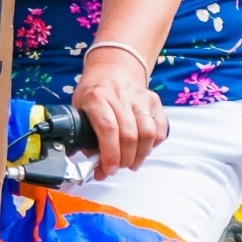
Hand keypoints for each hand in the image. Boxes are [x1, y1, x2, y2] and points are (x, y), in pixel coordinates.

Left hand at [73, 49, 166, 177]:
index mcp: (96, 97)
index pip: (108, 128)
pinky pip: (161, 127)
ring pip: (148, 132)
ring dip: (141, 154)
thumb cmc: (93, 95)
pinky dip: (154, 143)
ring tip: (133, 162)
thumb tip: (98, 171)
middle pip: (129, 134)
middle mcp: (120, 95)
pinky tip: (144, 148)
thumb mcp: (80, 112)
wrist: (111, 70)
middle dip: (125, 158)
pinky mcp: (154, 99)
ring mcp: (139, 96)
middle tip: (120, 167)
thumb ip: (87, 141)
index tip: (109, 169)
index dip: (110, 153)